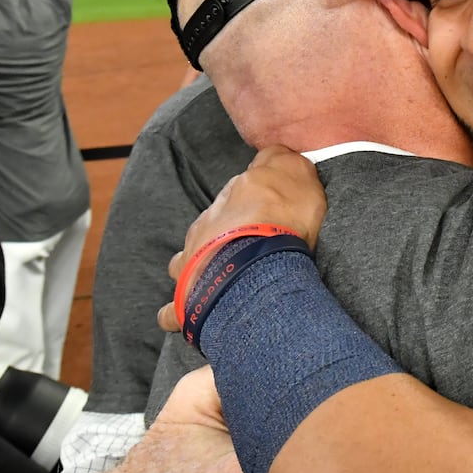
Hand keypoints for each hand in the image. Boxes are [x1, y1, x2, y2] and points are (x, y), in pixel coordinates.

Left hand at [159, 146, 326, 331]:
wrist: (259, 265)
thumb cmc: (284, 219)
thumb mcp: (297, 172)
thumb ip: (286, 161)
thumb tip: (277, 154)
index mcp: (232, 197)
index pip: (239, 189)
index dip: (252, 198)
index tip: (265, 209)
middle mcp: (208, 225)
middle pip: (212, 224)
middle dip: (224, 234)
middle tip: (249, 249)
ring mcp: (194, 260)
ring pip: (187, 261)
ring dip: (198, 267)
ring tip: (216, 281)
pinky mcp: (188, 297)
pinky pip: (174, 310)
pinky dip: (175, 314)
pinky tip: (181, 318)